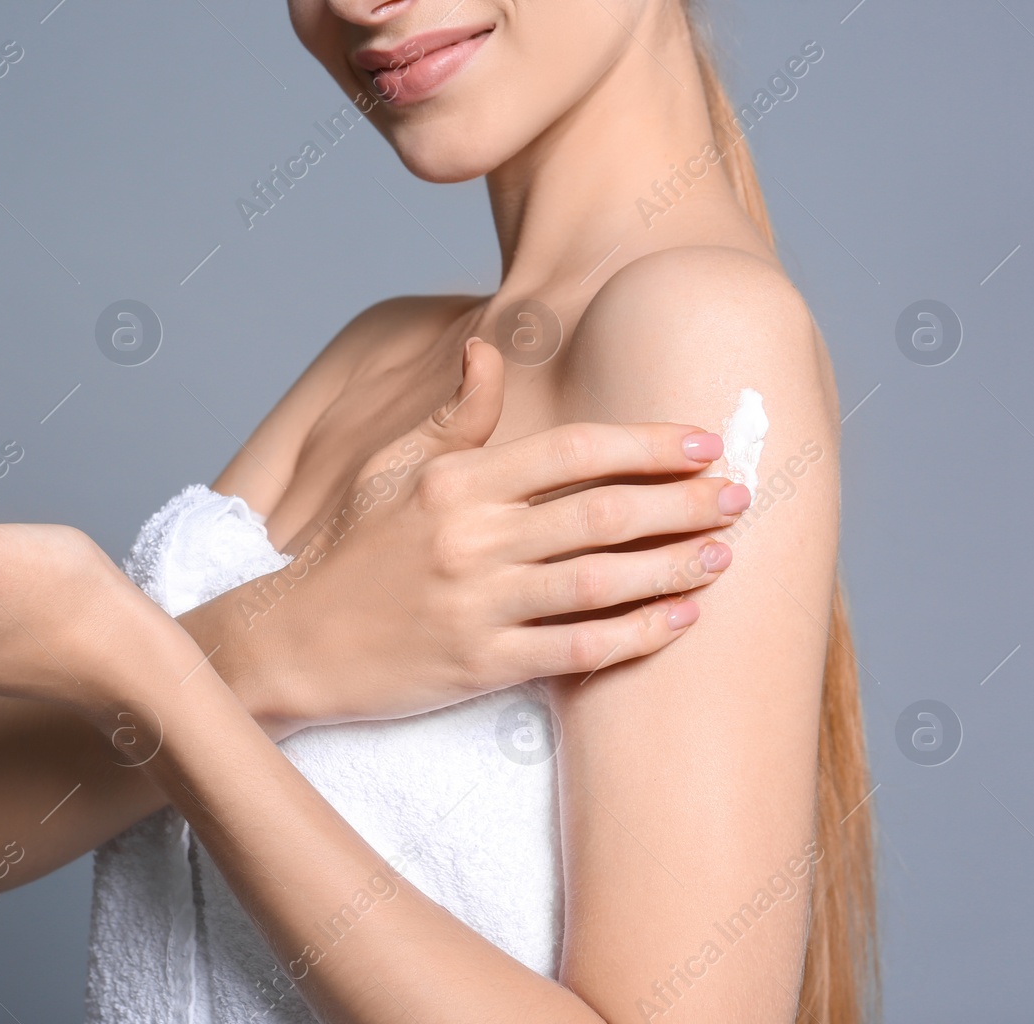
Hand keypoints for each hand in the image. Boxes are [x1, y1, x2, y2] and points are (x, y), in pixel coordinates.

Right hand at [205, 337, 749, 733]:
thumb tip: (489, 348)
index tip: (701, 443)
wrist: (293, 643)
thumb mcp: (388, 469)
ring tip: (722, 556)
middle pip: (600, 513)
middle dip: (680, 503)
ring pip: (598, 582)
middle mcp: (470, 539)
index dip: (645, 445)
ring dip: (671, 567)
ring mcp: (476, 605)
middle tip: (739, 496)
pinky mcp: (480, 665)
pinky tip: (679, 621)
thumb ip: (455, 416)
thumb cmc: (348, 553)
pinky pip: (576, 649)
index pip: (570, 452)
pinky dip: (635, 635)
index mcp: (455, 483)